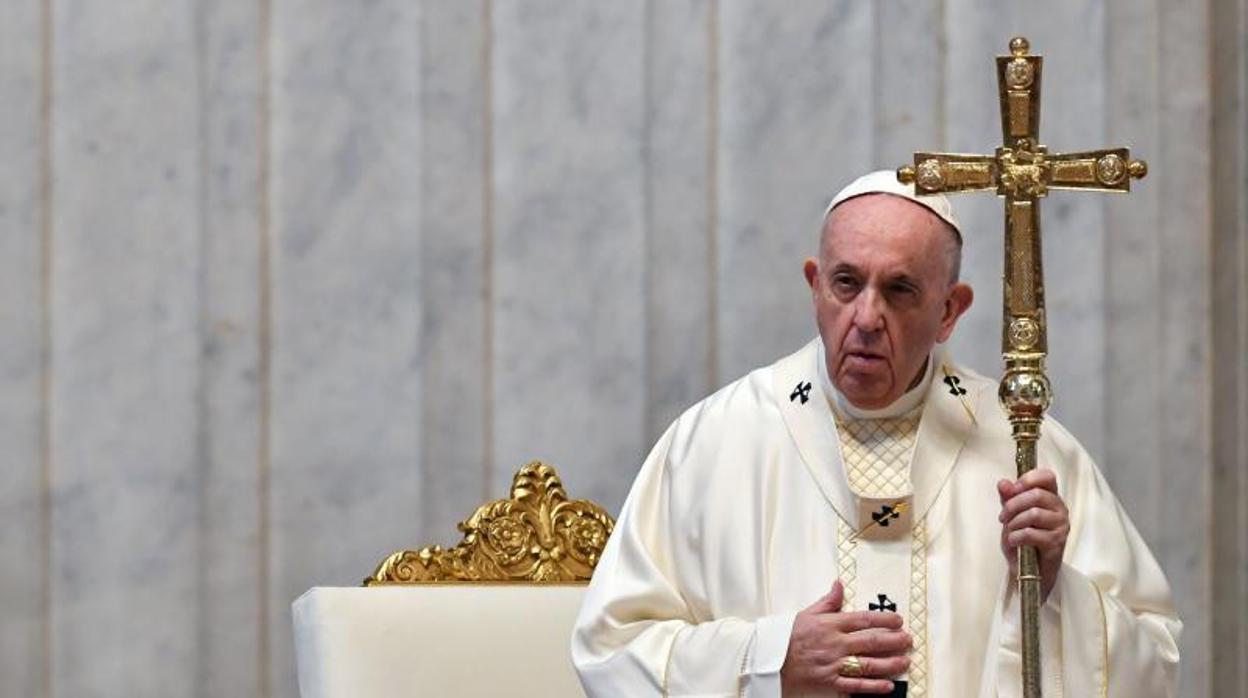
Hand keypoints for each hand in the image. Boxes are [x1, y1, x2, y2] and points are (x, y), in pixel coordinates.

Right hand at [780, 580, 911, 694]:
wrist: (770, 660)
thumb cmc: (788, 636)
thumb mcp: (807, 614)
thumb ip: (827, 601)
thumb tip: (839, 584)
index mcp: (830, 624)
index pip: (863, 619)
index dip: (884, 619)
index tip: (898, 620)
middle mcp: (835, 644)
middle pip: (871, 641)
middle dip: (893, 641)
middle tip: (908, 640)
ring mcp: (834, 664)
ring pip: (868, 664)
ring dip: (890, 663)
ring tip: (904, 661)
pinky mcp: (830, 682)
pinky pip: (855, 685)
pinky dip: (873, 686)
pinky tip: (888, 686)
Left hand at [998, 469, 1069, 600]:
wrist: (1029, 570)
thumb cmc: (1023, 540)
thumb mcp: (1011, 515)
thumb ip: (1008, 498)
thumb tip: (1003, 483)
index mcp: (1051, 498)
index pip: (1047, 477)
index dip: (1028, 479)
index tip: (1013, 489)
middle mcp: (1060, 509)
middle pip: (1036, 494)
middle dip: (1012, 505)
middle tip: (1003, 517)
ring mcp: (1061, 526)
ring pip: (1033, 513)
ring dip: (1014, 523)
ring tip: (1009, 531)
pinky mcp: (1057, 543)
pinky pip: (1031, 533)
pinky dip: (1016, 537)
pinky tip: (1014, 542)